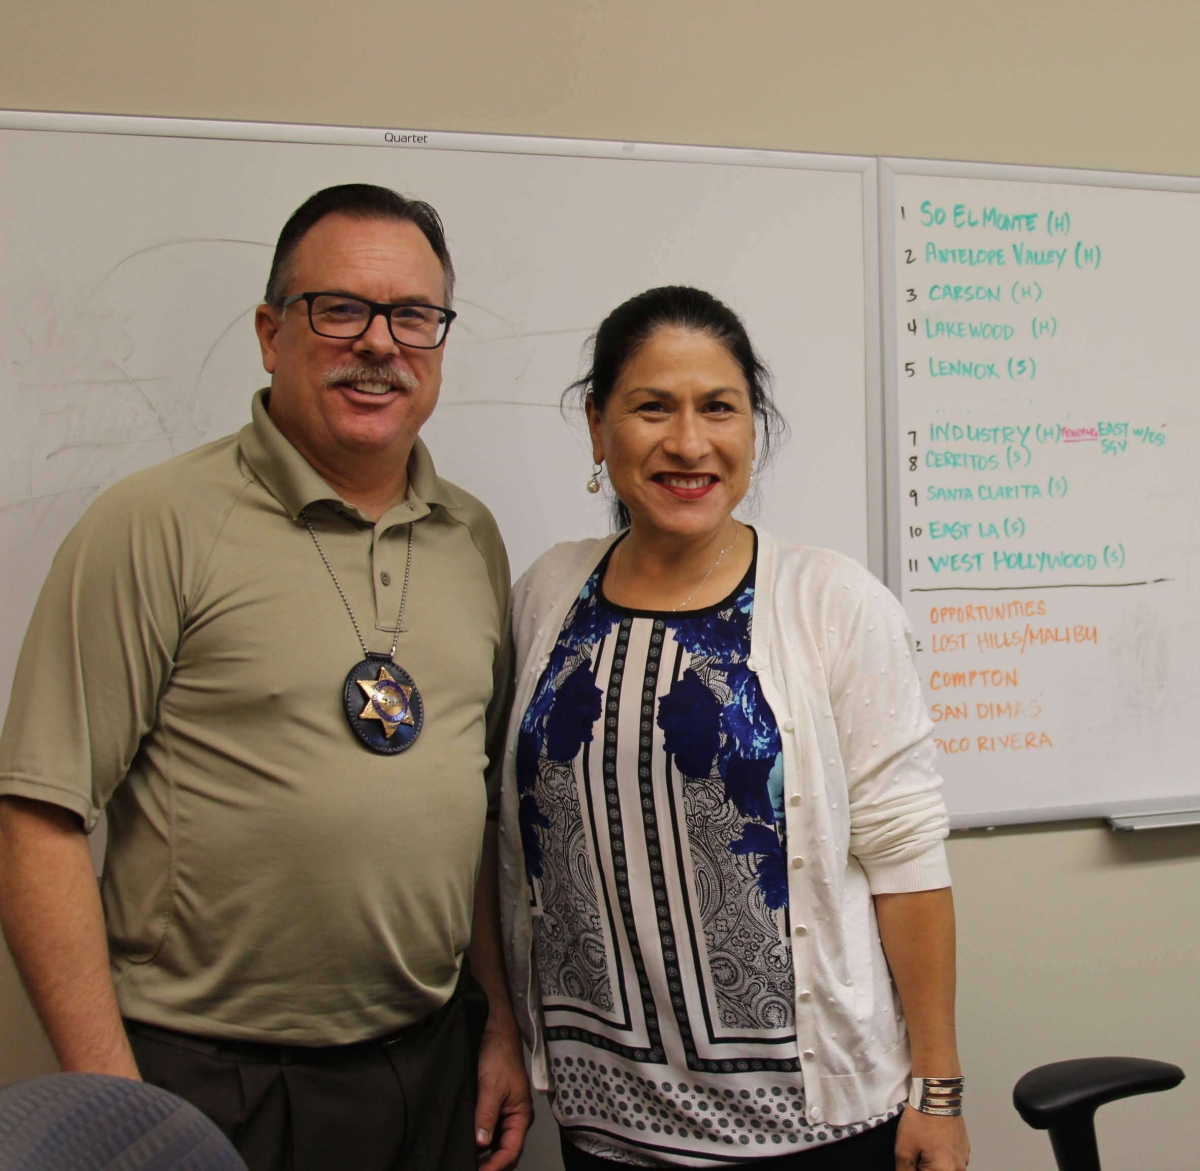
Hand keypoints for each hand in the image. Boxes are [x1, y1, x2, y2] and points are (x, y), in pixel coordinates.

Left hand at [474, 1022, 532, 1170]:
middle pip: (506, 1150)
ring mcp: (506, 1113)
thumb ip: (486, 1115)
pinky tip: (469, 1146)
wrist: (496, 1032)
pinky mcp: (495, 1106)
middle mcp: (516, 1117)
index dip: (496, 1166)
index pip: (511, 1150)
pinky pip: (491, 1131)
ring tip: (468, 1163)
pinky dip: (482, 1142)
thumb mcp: (490, 1086)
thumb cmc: (498, 1056)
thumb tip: (481, 1143)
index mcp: (521, 1115)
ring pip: (498, 1143)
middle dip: (491, 1165)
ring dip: (485, 1155)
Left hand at [895, 1107, 968, 1169]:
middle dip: (924, 1167)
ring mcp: (964, 1159)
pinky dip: (942, 1157)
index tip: (909, 1163)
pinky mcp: (965, 1148)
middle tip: (915, 1155)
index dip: (914, 1169)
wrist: (937, 1096)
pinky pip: (952, 1161)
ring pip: (945, 1168)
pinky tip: (932, 1143)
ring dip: (933, 1164)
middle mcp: (958, 1169)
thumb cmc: (920, 1123)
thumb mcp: (903, 1149)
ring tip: (923, 1147)